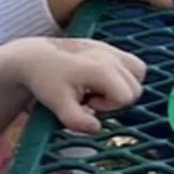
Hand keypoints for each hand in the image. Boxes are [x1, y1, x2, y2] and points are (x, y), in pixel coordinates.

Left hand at [3, 36, 146, 135]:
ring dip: (124, 86)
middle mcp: (110, 56)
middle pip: (136, 87)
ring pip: (139, 72)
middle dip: (117, 99)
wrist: (34, 56)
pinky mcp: (107, 45)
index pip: (127, 96)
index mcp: (101, 69)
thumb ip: (77, 122)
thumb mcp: (58, 106)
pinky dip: (122, 74)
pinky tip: (99, 80)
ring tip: (98, 89)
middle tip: (91, 98)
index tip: (89, 104)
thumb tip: (97, 129)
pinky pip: (131, 62)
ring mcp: (110, 48)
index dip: (111, 107)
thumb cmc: (46, 80)